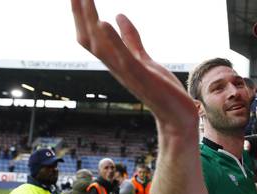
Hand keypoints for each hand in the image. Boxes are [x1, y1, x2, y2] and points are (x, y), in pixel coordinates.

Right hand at [71, 0, 196, 131]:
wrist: (177, 116)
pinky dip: (112, 40)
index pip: (90, 37)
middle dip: (79, 14)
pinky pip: (123, 57)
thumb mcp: (143, 59)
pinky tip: (104, 21)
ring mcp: (128, 72)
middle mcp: (116, 67)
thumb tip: (118, 15)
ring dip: (90, 21)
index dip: (80, 16)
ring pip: (100, 46)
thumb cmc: (160, 90)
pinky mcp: (143, 76)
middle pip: (88, 39)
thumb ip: (130, 39)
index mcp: (116, 62)